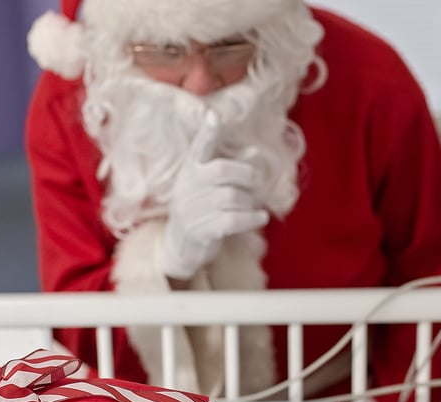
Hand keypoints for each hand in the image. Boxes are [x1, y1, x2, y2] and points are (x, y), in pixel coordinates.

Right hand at [161, 110, 268, 279]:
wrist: (180, 245)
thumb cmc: (201, 209)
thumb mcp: (209, 186)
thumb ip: (230, 168)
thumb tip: (255, 151)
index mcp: (190, 171)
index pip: (198, 148)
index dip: (207, 133)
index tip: (213, 116)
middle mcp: (188, 187)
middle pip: (223, 170)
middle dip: (247, 174)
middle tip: (257, 182)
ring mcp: (191, 209)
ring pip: (232, 197)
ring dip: (250, 202)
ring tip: (253, 206)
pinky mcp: (199, 230)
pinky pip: (232, 220)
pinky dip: (251, 218)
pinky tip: (261, 218)